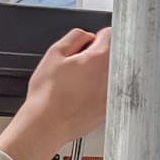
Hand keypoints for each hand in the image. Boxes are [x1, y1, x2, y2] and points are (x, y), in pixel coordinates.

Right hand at [0, 27, 110, 159]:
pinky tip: (80, 98)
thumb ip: (75, 37)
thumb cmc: (47, 95)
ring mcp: (113, 94)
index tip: (87, 46)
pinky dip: (97, 93)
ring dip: (98, 75)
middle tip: (78, 66)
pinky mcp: (109, 110)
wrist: (46, 125)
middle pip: (113, 55)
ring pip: (111, 75)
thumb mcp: (54, 54)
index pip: (110, 34)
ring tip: (78, 84)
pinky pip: (108, 94)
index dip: (95, 38)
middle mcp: (113, 75)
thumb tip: (86, 36)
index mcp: (101, 58)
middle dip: (98, 57)